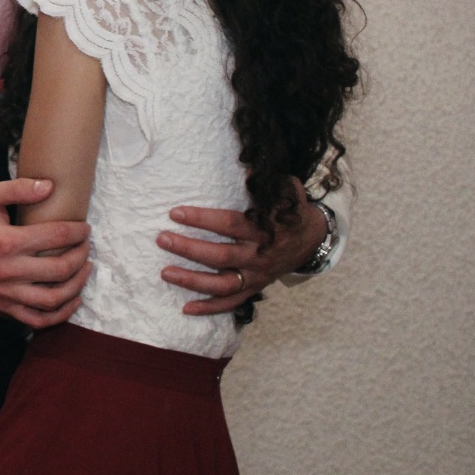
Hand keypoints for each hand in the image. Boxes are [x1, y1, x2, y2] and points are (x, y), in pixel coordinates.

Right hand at [0, 177, 91, 327]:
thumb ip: (18, 188)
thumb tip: (49, 186)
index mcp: (6, 242)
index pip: (56, 237)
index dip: (77, 232)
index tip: (85, 228)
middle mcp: (8, 271)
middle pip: (60, 269)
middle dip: (81, 256)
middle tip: (87, 246)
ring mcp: (6, 293)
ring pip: (54, 298)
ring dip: (77, 285)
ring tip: (85, 270)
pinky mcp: (4, 307)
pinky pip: (38, 320)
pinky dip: (61, 314)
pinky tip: (73, 299)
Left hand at [158, 186, 326, 314]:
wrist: (312, 239)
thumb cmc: (290, 209)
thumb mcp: (286, 189)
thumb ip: (266, 180)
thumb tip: (247, 165)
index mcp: (264, 229)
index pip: (230, 224)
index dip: (203, 219)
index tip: (176, 213)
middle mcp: (259, 255)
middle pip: (221, 256)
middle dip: (189, 249)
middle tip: (162, 239)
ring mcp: (257, 276)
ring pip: (223, 284)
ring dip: (193, 281)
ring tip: (165, 272)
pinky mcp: (255, 288)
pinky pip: (232, 303)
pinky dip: (210, 308)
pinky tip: (186, 309)